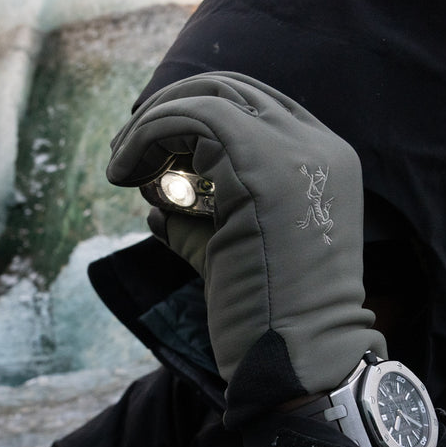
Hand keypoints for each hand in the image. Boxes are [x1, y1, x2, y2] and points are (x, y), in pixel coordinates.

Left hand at [109, 72, 384, 425]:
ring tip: (121, 168)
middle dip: (168, 112)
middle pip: (231, 89)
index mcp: (324, 163)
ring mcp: (295, 149)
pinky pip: (190, 117)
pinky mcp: (261, 161)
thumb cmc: (264, 318)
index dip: (193, 119)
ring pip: (207, 97)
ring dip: (152, 126)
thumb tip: (154, 202)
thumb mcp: (231, 251)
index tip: (151, 153)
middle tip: (125, 151)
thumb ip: (202, 216)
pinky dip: (146, 136)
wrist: (298, 357)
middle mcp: (316, 146)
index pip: (253, 108)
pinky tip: (121, 173)